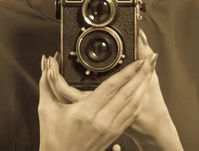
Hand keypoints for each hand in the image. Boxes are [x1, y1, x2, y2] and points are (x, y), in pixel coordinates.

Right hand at [38, 51, 156, 150]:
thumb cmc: (53, 138)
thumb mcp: (47, 109)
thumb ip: (47, 84)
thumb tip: (47, 63)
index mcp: (86, 112)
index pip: (112, 87)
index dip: (127, 72)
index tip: (138, 60)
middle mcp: (102, 121)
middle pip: (128, 93)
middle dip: (141, 75)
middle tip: (151, 59)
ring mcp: (110, 129)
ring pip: (133, 104)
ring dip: (143, 87)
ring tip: (150, 72)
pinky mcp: (114, 135)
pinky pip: (131, 115)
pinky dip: (139, 101)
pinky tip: (142, 92)